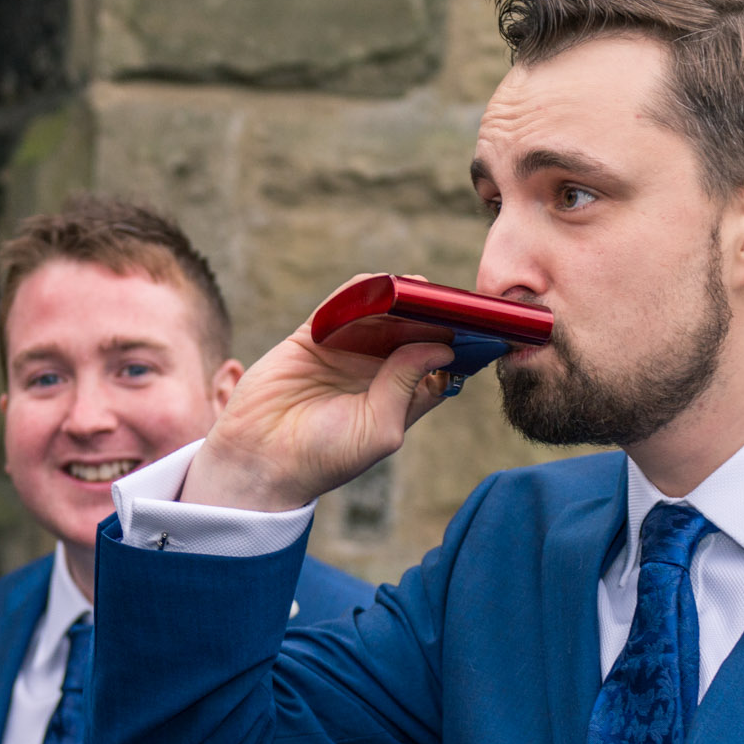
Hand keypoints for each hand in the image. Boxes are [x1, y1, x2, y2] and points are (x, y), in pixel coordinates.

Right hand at [183, 277, 454, 511]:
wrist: (262, 459)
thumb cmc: (325, 457)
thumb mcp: (380, 428)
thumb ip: (407, 384)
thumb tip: (442, 345)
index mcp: (400, 398)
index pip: (438, 363)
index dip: (459, 345)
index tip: (481, 328)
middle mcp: (376, 371)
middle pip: (414, 331)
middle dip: (433, 313)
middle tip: (453, 298)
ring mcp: (345, 351)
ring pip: (380, 313)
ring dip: (399, 298)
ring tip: (420, 287)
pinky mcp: (313, 337)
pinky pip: (340, 305)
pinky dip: (358, 292)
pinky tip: (378, 284)